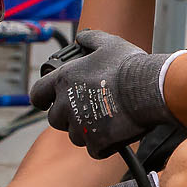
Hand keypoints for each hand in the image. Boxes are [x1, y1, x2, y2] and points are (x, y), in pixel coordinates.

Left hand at [30, 32, 174, 156]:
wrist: (149, 89)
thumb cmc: (129, 66)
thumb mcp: (108, 43)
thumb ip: (90, 38)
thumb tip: (81, 37)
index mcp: (64, 80)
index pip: (37, 95)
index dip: (43, 98)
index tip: (49, 101)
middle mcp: (67, 104)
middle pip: (55, 119)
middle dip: (68, 117)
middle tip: (87, 109)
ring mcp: (80, 125)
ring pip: (75, 136)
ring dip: (86, 131)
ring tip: (105, 120)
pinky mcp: (96, 142)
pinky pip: (94, 149)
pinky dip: (103, 145)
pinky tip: (116, 133)